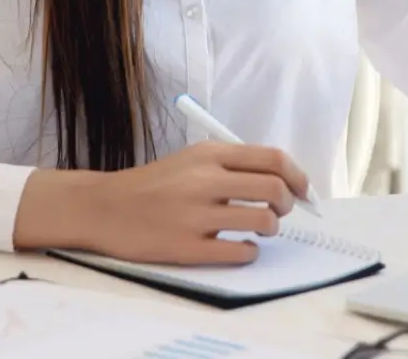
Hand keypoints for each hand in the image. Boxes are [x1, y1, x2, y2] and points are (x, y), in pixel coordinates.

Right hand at [14, 142, 308, 264]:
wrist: (104, 207)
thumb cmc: (154, 184)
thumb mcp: (191, 159)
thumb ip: (232, 165)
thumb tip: (284, 181)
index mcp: (209, 154)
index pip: (273, 159)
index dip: (298, 176)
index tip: (302, 189)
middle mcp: (203, 180)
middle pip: (275, 189)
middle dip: (288, 204)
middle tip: (279, 211)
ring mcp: (195, 215)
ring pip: (263, 221)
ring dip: (270, 228)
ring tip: (258, 229)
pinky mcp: (186, 247)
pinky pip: (240, 252)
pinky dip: (249, 252)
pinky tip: (239, 248)